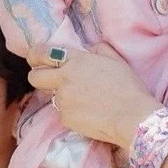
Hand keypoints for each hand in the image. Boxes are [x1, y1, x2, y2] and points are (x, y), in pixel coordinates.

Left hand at [27, 43, 157, 150]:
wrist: (133, 118)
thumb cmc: (129, 88)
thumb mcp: (117, 61)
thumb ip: (99, 50)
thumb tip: (90, 49)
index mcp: (76, 61)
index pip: (42, 53)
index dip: (35, 55)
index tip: (35, 58)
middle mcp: (64, 79)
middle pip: (35, 77)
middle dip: (37, 76)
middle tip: (46, 79)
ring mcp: (62, 100)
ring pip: (53, 97)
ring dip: (63, 97)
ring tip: (85, 101)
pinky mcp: (65, 119)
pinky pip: (64, 114)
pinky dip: (73, 113)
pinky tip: (90, 114)